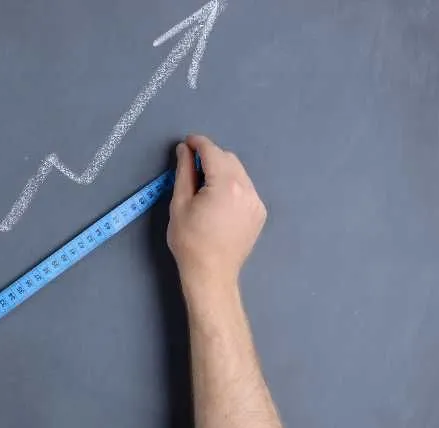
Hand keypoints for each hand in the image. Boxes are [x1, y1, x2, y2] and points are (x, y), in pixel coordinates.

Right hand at [167, 134, 266, 302]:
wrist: (212, 274)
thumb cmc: (190, 242)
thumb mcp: (180, 204)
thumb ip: (184, 172)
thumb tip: (184, 150)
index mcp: (226, 185)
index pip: (212, 152)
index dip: (198, 143)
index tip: (186, 142)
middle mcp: (247, 189)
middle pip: (228, 159)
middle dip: (210, 157)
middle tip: (191, 166)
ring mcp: (256, 201)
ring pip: (239, 173)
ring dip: (221, 171)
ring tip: (203, 186)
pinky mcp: (259, 212)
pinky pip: (245, 189)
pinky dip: (232, 186)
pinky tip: (218, 201)